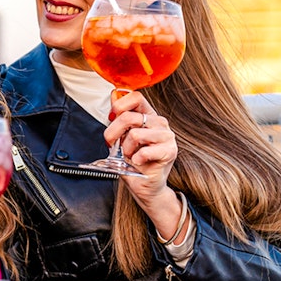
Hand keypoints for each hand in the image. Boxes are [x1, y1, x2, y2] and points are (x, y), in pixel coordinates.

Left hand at [104, 90, 181, 233]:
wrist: (145, 185)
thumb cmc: (133, 161)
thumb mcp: (121, 137)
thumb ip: (119, 117)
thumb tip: (113, 95)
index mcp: (148, 116)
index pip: (136, 97)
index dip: (119, 105)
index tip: (111, 117)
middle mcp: (159, 123)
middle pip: (129, 117)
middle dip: (112, 133)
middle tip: (112, 144)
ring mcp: (167, 136)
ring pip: (135, 134)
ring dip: (125, 149)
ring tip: (130, 155)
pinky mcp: (170, 151)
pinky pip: (144, 151)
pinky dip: (135, 159)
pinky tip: (138, 162)